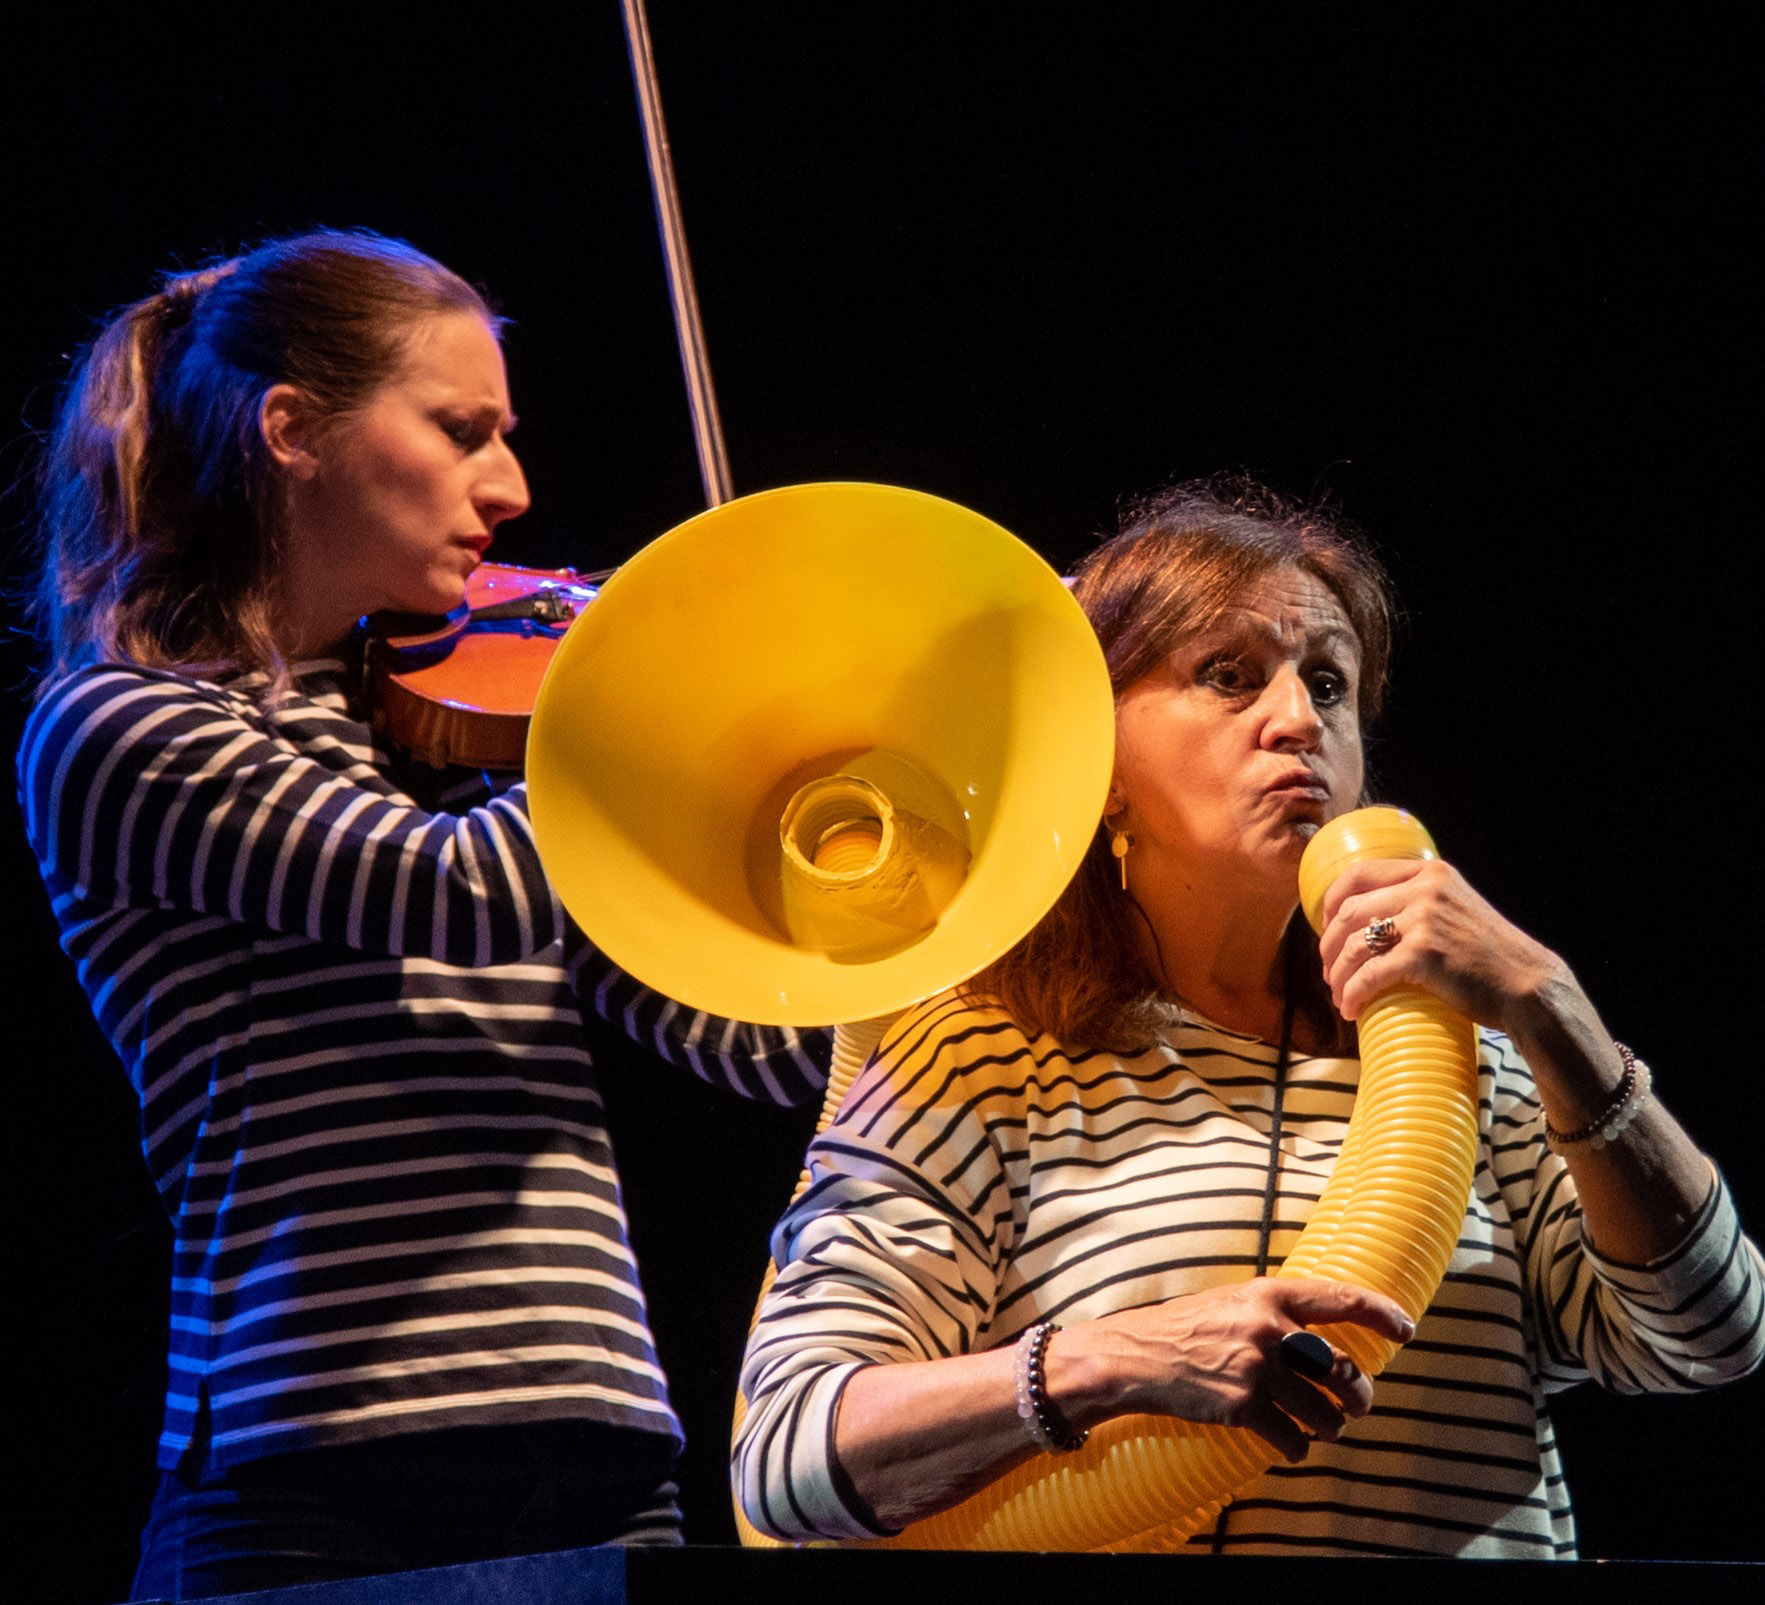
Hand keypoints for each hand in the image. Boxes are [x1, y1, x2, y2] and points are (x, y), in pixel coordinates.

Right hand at [1058, 1277, 1414, 1461]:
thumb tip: (1319, 1340)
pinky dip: (1296, 1447)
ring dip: (1331, 1427)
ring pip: (1324, 1412)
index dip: (1382, 1313)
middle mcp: (1269, 1329)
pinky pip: (1292, 1438)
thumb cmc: (1184, 1329)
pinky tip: (1288, 1443)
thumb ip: (1274, 1315)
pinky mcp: (1243, 1407)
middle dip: (1358, 1393)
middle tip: (1358, 1402)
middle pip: (1341, 1368)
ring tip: (1324, 1428)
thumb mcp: (1231, 1303)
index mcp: (1268, 1295)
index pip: (1341, 1299)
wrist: (1136, 1356)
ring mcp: (1257, 1369)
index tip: (1407, 1328)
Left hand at [1316, 858, 1562, 1028]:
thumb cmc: (1488, 956)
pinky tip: (1350, 1009)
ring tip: (1337, 993)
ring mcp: (1425, 919)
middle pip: (1349, 910)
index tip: (1325, 926)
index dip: (1331, 901)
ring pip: (1355, 944)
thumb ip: (1421, 901)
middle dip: (1329, 945)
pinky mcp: (1424, 954)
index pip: (1359, 873)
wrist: (1527, 985)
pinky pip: (1369, 974)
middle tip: (1328, 970)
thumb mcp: (1455, 908)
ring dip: (1337, 974)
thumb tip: (1369, 918)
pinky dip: (1352, 994)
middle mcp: (1425, 889)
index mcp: (1429, 873)